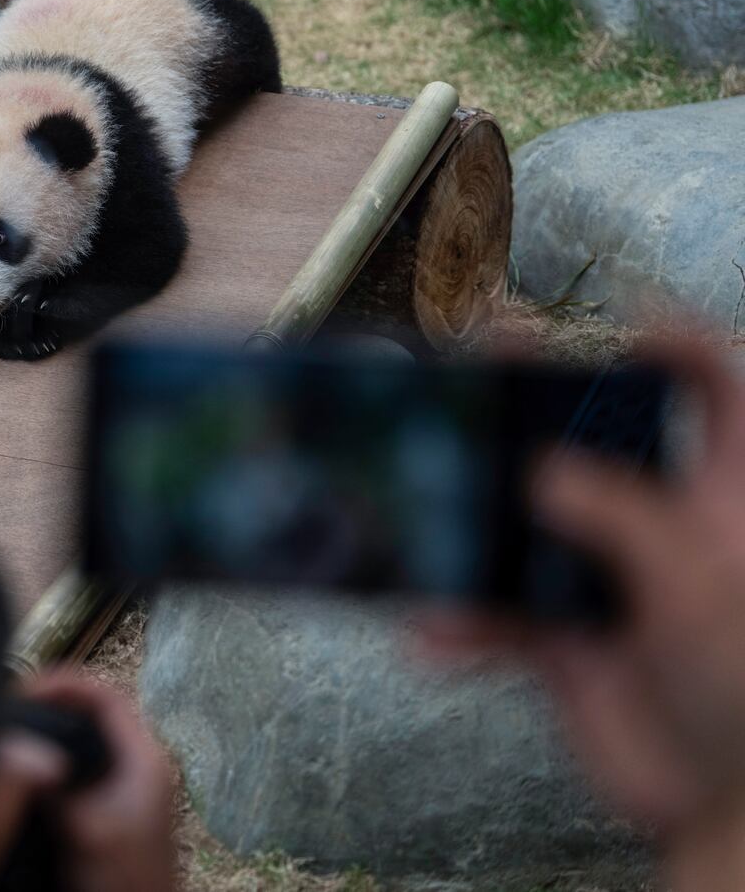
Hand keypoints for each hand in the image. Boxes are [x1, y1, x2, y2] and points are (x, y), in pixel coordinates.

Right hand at [20, 674, 175, 891]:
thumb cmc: (127, 880)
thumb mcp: (86, 829)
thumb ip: (54, 788)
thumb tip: (15, 754)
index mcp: (145, 759)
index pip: (105, 696)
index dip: (64, 683)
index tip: (24, 689)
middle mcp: (138, 765)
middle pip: (92, 713)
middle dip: (51, 704)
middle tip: (11, 708)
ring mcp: (124, 786)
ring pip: (83, 740)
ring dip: (50, 732)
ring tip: (12, 733)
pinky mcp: (108, 806)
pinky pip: (76, 768)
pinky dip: (51, 761)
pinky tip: (24, 773)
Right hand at [421, 335, 744, 884]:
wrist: (724, 811)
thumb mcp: (704, 589)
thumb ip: (627, 518)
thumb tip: (544, 470)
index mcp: (725, 502)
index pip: (720, 398)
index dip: (684, 349)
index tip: (627, 324)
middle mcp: (663, 529)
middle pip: (597, 443)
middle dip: (537, 405)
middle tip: (481, 369)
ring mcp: (606, 582)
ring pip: (526, 526)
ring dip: (472, 520)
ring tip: (422, 494)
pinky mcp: (562, 640)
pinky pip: (495, 618)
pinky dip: (459, 628)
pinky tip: (429, 634)